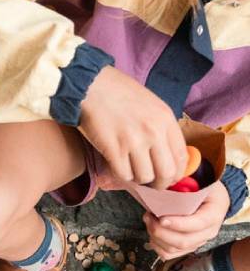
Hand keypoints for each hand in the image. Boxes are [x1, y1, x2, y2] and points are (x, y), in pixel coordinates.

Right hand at [78, 67, 187, 188]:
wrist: (89, 87)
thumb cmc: (117, 93)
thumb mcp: (150, 104)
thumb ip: (161, 127)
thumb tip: (166, 153)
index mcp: (165, 119)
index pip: (181, 157)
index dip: (176, 172)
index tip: (168, 176)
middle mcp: (153, 132)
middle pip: (166, 172)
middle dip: (159, 183)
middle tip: (151, 182)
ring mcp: (133, 142)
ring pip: (144, 176)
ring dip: (138, 178)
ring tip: (131, 170)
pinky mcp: (113, 149)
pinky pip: (124, 174)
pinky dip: (121, 174)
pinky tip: (118, 166)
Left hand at [143, 182, 229, 260]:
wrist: (211, 198)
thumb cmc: (203, 188)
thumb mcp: (200, 181)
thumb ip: (186, 185)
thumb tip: (167, 185)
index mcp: (214, 214)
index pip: (198, 223)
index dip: (178, 224)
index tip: (161, 218)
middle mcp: (209, 231)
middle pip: (183, 240)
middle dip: (160, 231)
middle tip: (148, 216)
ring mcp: (198, 241)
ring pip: (174, 249)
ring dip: (155, 237)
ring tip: (148, 221)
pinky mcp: (188, 247)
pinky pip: (170, 254)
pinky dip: (157, 246)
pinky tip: (151, 233)